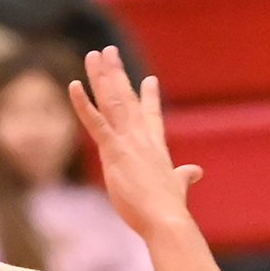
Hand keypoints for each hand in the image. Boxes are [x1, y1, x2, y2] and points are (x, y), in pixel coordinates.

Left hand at [69, 50, 200, 238]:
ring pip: (112, 101)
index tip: (148, 79)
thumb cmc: (170, 210)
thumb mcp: (178, 187)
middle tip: (109, 51)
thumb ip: (184, 177)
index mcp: (156, 146)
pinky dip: (83, 103)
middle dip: (117, 73)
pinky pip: (95, 122)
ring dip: (101, 76)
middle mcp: (142, 137)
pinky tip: (74, 85)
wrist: (166, 218)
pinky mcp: (113, 151)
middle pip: (127, 98)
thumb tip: (196, 172)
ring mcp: (128, 141)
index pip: (152, 115)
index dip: (149, 97)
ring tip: (94, 54)